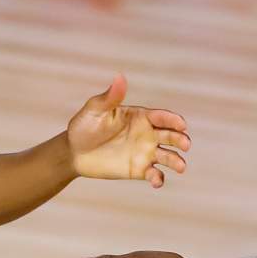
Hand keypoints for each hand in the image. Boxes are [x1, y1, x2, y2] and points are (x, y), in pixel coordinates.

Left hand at [67, 74, 189, 187]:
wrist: (73, 152)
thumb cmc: (84, 126)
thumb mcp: (94, 110)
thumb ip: (109, 97)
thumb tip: (120, 77)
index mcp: (140, 116)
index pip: (162, 116)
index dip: (173, 119)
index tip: (181, 124)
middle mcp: (148, 134)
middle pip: (171, 135)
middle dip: (181, 139)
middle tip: (185, 144)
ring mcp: (145, 152)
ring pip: (169, 156)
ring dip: (177, 161)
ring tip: (181, 166)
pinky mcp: (139, 169)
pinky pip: (155, 174)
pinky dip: (159, 178)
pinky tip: (156, 181)